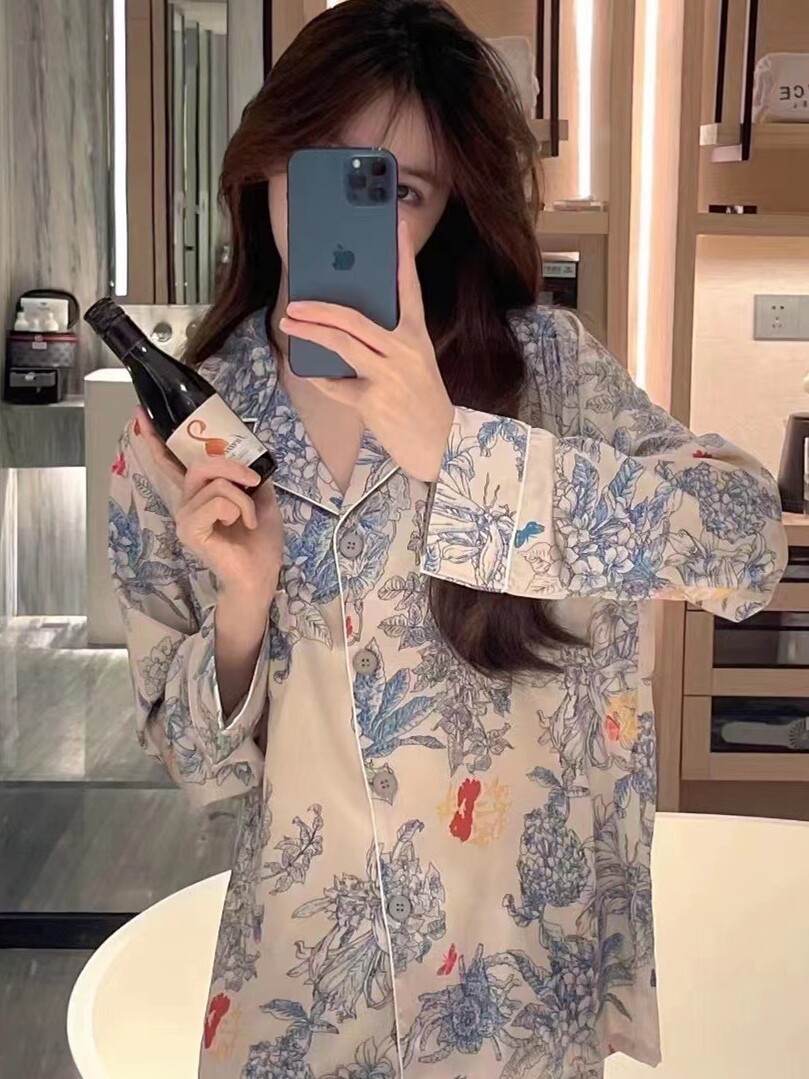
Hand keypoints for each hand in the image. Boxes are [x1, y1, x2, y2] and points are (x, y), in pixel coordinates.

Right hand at [134, 406, 283, 603]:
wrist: (261, 573)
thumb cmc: (260, 540)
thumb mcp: (262, 497)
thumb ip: (249, 474)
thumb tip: (250, 453)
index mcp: (200, 492)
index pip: (171, 461)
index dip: (155, 438)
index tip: (140, 413)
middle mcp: (187, 501)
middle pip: (200, 463)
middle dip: (232, 466)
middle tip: (253, 481)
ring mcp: (185, 515)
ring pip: (215, 483)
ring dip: (244, 498)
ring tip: (249, 519)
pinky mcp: (188, 529)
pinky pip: (217, 501)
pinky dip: (239, 509)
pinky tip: (240, 526)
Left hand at [280, 219, 453, 482]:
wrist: (440, 445)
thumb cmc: (421, 403)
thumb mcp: (414, 365)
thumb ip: (386, 343)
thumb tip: (344, 327)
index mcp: (417, 336)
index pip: (409, 288)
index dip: (401, 255)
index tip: (394, 224)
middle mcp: (405, 350)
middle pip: (356, 318)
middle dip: (321, 307)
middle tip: (296, 302)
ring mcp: (390, 375)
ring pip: (342, 343)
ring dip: (311, 331)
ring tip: (290, 323)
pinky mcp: (374, 401)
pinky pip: (337, 385)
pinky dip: (322, 380)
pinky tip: (311, 373)